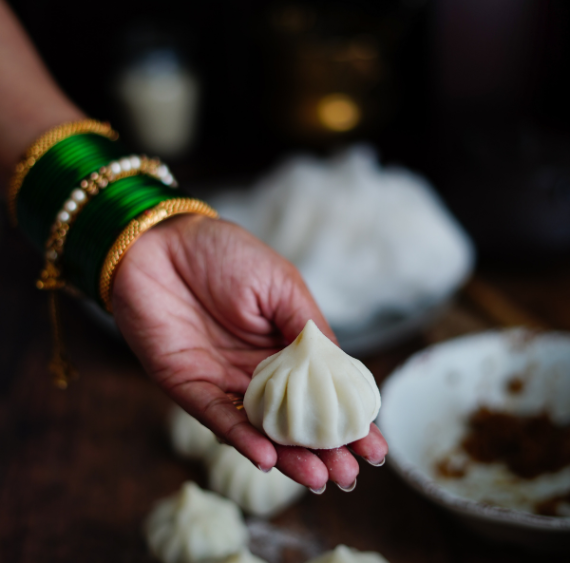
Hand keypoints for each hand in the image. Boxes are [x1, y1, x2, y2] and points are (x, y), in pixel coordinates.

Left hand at [112, 214, 387, 490]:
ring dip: (288, 456)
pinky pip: (217, 416)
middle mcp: (257, 370)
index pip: (321, 390)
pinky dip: (241, 439)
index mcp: (284, 344)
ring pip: (260, 428)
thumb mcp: (281, 285)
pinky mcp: (189, 385)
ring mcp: (224, 380)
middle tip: (350, 475)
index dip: (347, 419)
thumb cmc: (225, 255)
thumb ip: (308, 328)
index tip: (374, 447)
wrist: (162, 242)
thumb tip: (342, 371)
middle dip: (323, 449)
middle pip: (294, 419)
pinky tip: (268, 458)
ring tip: (319, 478)